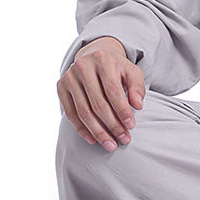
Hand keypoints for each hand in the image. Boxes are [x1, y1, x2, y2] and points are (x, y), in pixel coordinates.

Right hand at [56, 36, 144, 150]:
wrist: (94, 55)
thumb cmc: (117, 67)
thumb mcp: (132, 72)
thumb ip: (137, 87)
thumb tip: (138, 105)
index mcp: (103, 60)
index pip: (113, 91)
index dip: (122, 110)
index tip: (131, 126)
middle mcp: (83, 67)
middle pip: (98, 103)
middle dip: (112, 125)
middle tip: (124, 139)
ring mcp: (69, 77)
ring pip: (83, 111)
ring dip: (97, 131)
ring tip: (110, 144)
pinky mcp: (60, 87)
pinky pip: (70, 113)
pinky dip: (82, 129)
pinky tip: (93, 140)